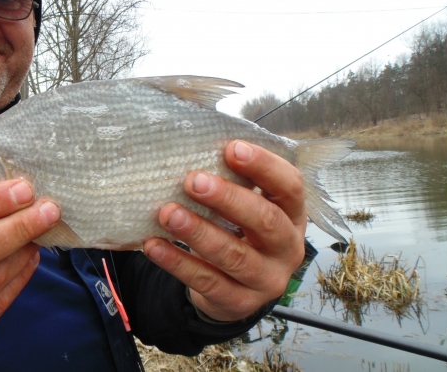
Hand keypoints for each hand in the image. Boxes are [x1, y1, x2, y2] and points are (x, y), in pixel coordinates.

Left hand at [143, 140, 305, 321]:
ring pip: (234, 255)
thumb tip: (191, 144)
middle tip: (192, 181)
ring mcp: (266, 280)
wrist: (235, 289)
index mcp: (293, 215)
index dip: (264, 166)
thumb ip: (232, 180)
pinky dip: (177, 262)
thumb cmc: (238, 231)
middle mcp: (287, 249)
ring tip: (168, 213)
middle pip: (266, 221)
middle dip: (228, 199)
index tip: (232, 148)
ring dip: (198, 232)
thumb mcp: (245, 206)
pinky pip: (206, 281)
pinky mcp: (238, 303)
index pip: (290, 187)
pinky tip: (153, 245)